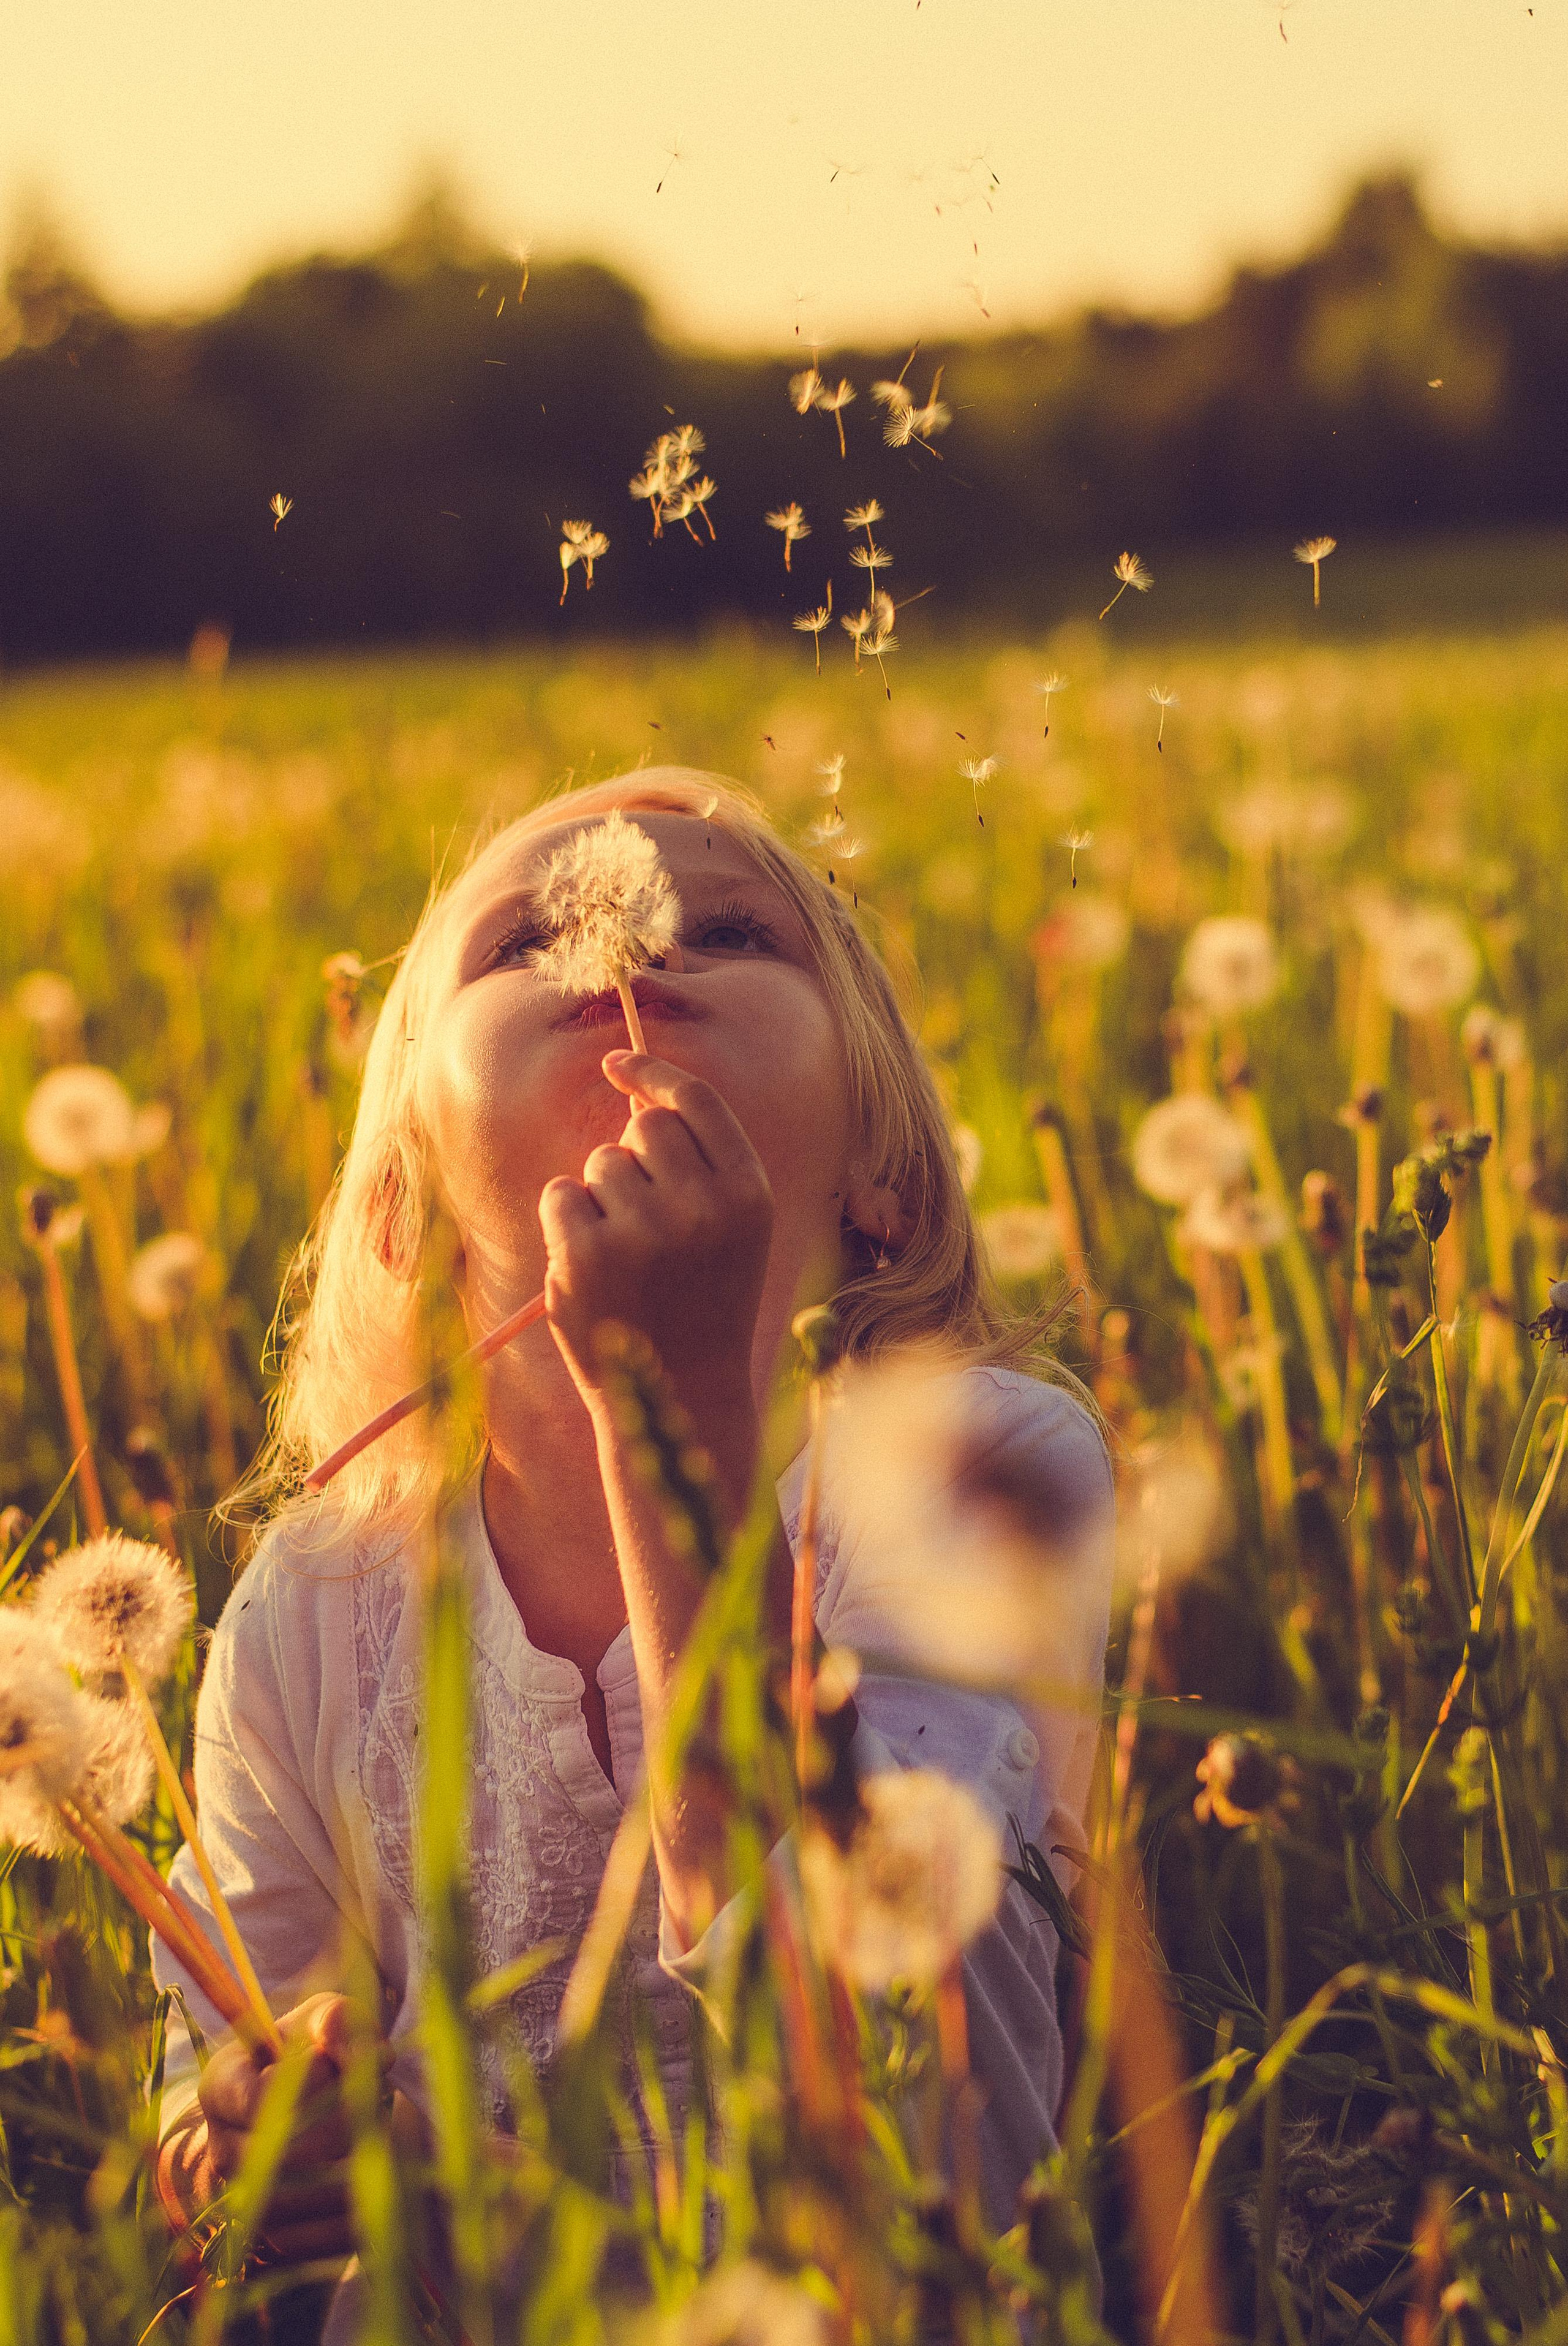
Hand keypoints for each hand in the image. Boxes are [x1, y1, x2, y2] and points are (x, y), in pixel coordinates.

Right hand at [158, 1993, 380, 2263]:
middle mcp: (221, 2147)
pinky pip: (317, 2239)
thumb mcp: (330, 2018)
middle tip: (376, 2101)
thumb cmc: (323, 2049)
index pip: (257, 2097)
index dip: (311, 2082)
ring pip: (299, 2200)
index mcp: (221, 2085)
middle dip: (344, 2125)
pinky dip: (357, 2211)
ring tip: (381, 2135)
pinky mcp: (274, 2236)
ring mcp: (242, 2198)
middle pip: (282, 2152)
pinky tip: (380, 2178)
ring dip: (354, 2167)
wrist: (328, 2104)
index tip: (335, 2065)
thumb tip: (351, 2045)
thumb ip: (338, 2021)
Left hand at [539, 1050, 773, 1443]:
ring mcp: (643, 1231)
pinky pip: (560, 1194)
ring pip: (599, 1162)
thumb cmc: (704, 1300)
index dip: (652, 1072)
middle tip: (646, 1218)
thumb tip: (633, 1095)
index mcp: (749, 1193)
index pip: (696, 1101)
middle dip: (634, 1156)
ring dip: (602, 1197)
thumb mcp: (731, 1229)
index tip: (617, 1064)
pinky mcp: (586, 1255)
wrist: (684, 1391)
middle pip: (643, 1126)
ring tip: (627, 1255)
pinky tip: (593, 1267)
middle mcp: (702, 1206)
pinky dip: (566, 1223)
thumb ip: (701, 1163)